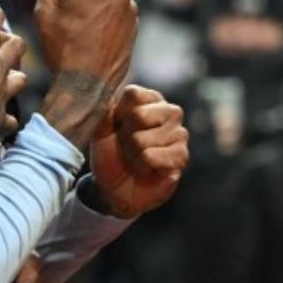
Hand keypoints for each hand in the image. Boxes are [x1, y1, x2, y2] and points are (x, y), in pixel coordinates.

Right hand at [34, 0, 136, 147]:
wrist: (88, 83)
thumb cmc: (64, 47)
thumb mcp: (42, 11)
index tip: (62, 15)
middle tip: (73, 26)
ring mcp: (129, 6)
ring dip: (92, 9)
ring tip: (85, 35)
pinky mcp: (134, 21)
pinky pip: (112, 12)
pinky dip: (104, 21)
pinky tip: (96, 39)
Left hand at [89, 85, 188, 218]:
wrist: (116, 188)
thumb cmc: (110, 154)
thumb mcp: (100, 130)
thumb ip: (105, 111)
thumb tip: (108, 95)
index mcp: (149, 99)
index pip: (133, 94)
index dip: (118, 113)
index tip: (117, 126)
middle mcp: (168, 112)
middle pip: (139, 115)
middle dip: (125, 136)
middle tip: (127, 145)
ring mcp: (179, 133)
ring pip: (144, 140)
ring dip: (132, 154)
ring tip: (135, 158)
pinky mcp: (182, 156)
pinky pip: (154, 157)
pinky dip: (143, 166)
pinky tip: (146, 168)